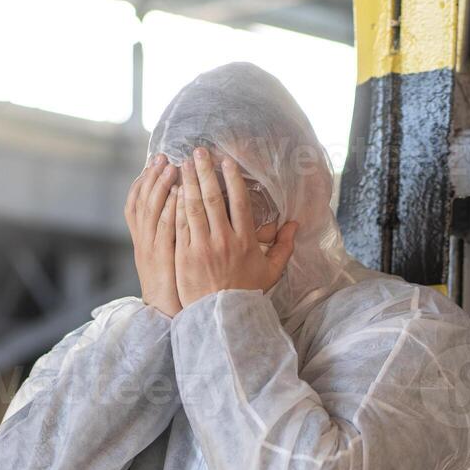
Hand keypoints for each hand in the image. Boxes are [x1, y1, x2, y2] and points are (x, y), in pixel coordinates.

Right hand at [125, 154, 181, 316]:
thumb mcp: (163, 259)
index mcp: (143, 240)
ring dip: (161, 187)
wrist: (166, 315)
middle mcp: (143, 241)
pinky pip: (166, 229)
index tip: (152, 163)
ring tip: (171, 166)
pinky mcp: (164, 258)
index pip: (136, 204)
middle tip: (162, 156)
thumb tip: (180, 211)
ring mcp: (152, 249)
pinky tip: (179, 193)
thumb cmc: (171, 287)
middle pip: (142, 202)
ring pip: (152, 211)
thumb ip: (169, 236)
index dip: (143, 182)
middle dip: (152, 177)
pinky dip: (171, 209)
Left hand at [174, 147, 298, 308]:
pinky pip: (180, 224)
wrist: (221, 317)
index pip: (238, 202)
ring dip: (188, 183)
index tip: (226, 161)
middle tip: (198, 152)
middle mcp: (223, 240)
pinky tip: (174, 190)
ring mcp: (201, 247)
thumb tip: (295, 225)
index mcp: (245, 241)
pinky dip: (176, 205)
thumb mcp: (271, 271)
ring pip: (193, 207)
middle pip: (213, 198)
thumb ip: (284, 247)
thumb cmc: (246, 293)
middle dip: (205, 172)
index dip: (232, 179)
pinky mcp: (184, 255)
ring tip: (183, 165)